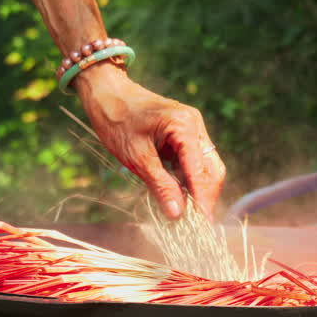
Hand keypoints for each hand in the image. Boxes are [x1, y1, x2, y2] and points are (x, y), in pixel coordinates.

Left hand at [75, 65, 225, 219]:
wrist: (106, 92)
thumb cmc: (116, 119)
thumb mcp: (136, 157)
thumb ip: (159, 185)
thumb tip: (177, 214)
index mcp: (184, 126)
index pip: (201, 170)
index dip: (203, 199)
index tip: (200, 224)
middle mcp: (194, 126)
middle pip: (211, 169)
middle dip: (205, 197)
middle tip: (195, 224)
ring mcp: (192, 129)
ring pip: (204, 167)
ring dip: (196, 191)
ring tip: (186, 215)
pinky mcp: (184, 135)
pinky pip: (192, 163)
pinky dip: (187, 181)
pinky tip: (178, 197)